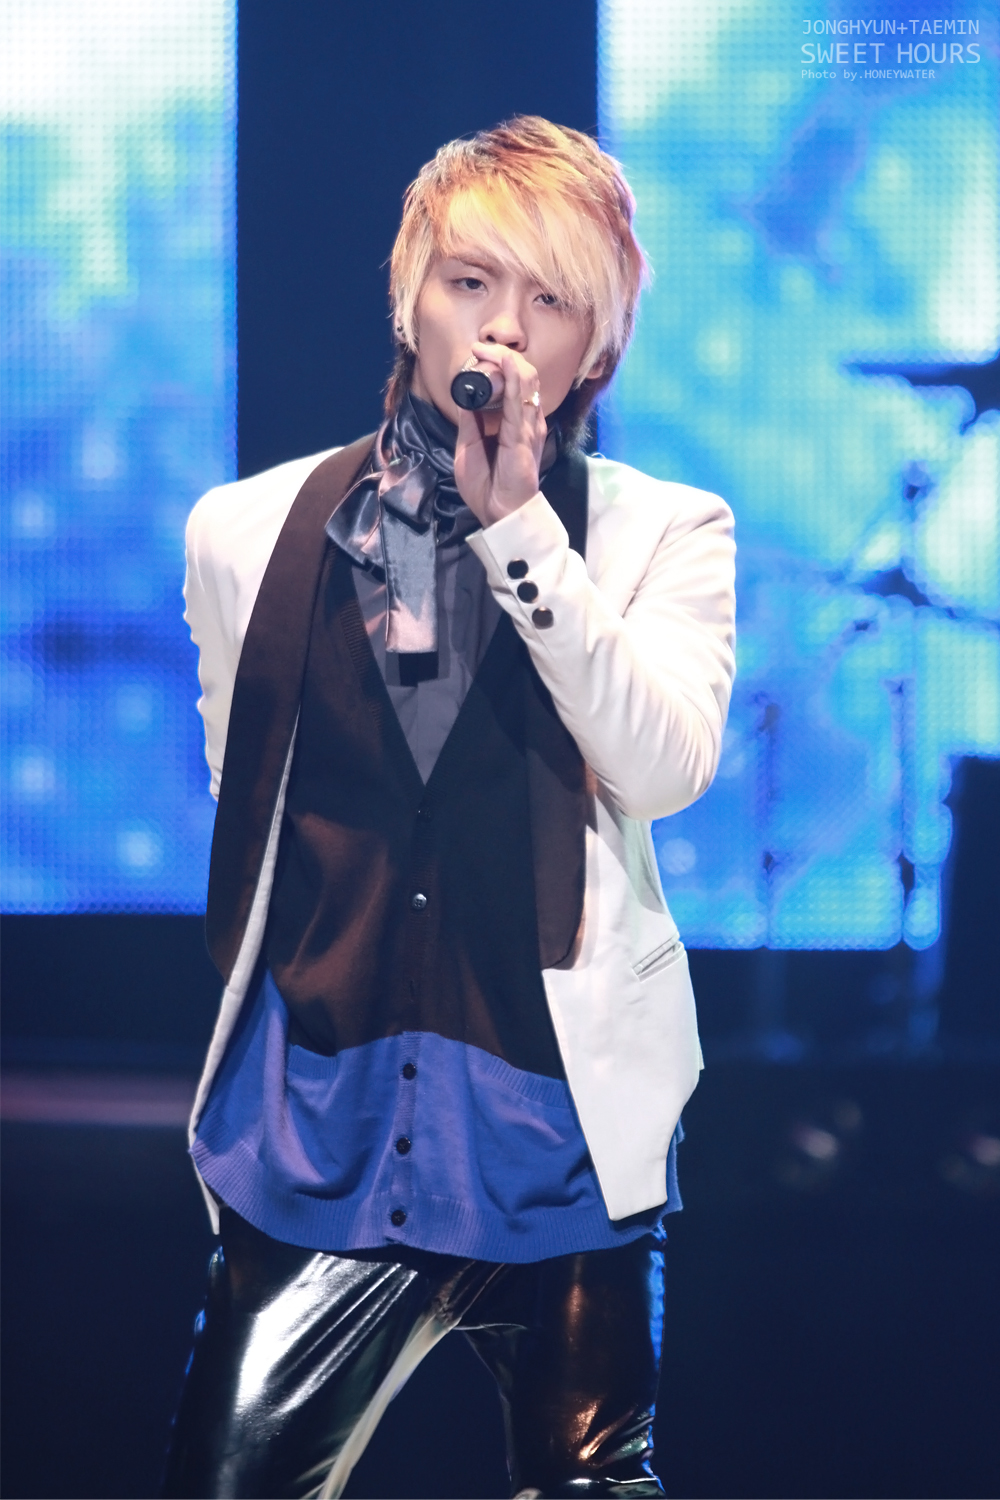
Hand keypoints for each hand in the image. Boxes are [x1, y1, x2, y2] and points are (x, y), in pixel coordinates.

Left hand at [453, 344, 546, 527]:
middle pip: (523, 374)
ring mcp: (527, 426)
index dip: (497, 364)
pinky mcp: (524, 435)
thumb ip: (470, 420)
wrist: (498, 513)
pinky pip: (521, 399)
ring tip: (486, 351)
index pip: (513, 382)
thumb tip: (465, 394)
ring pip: (527, 380)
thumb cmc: (487, 485)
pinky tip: (505, 363)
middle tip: (480, 349)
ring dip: (506, 360)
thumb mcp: (468, 446)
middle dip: (502, 356)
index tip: (477, 354)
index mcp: (513, 423)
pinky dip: (514, 377)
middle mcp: (525, 420)